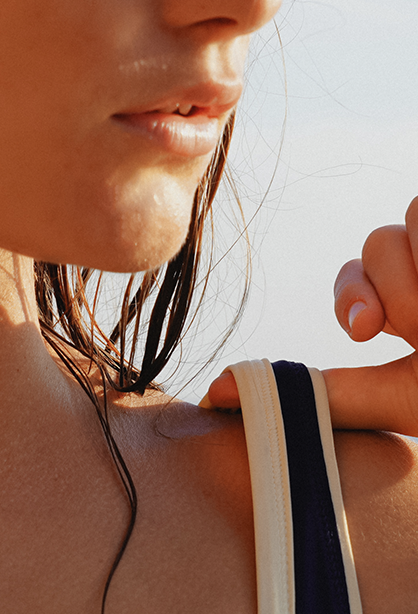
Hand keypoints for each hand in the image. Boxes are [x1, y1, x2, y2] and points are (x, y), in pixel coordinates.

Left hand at [203, 196, 417, 436]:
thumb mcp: (402, 400)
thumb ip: (328, 393)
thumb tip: (216, 392)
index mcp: (416, 309)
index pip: (359, 275)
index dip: (353, 296)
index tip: (366, 334)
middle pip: (379, 241)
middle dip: (396, 290)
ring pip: (409, 213)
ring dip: (416, 279)